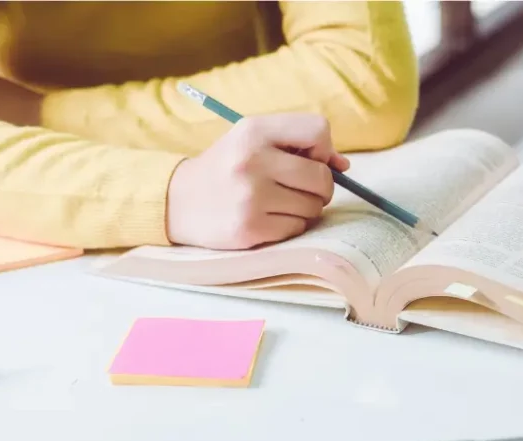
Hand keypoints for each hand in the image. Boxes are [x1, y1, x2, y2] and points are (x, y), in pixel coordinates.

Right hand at [166, 113, 348, 249]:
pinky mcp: (251, 229)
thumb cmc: (227, 168)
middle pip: (322, 177)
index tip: (309, 159)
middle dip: (320, 186)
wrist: (178, 201)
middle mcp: (252, 161)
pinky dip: (289, 226)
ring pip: (314, 207)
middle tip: (299, 188)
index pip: (318, 130)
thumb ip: (299, 145)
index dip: (323, 149)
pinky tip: (267, 218)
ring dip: (305, 208)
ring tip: (277, 202)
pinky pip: (297, 228)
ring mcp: (251, 198)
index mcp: (254, 131)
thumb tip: (344, 167)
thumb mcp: (253, 140)